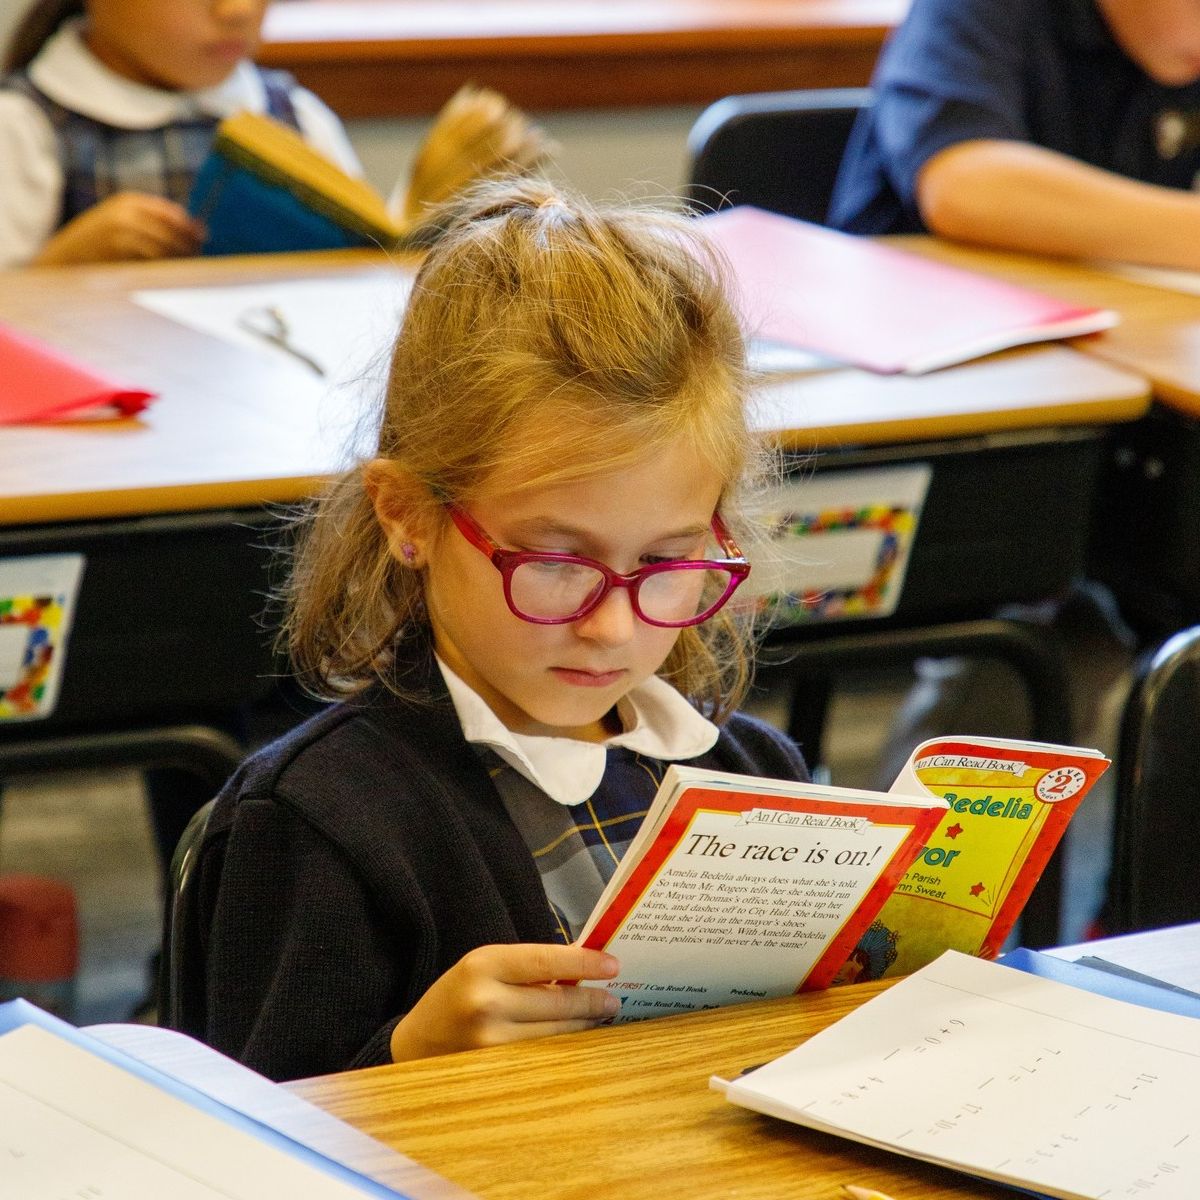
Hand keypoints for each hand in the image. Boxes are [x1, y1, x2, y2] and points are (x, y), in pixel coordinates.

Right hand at [34, 192, 205, 264]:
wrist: (65, 257)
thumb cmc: (99, 244)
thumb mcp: (122, 223)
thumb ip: (154, 224)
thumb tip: (199, 230)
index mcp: (128, 201)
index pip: (171, 212)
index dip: (189, 226)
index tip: (202, 238)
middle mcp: (126, 211)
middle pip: (172, 229)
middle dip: (188, 244)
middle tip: (197, 256)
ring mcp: (121, 229)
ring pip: (165, 245)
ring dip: (179, 258)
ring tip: (186, 267)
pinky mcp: (119, 248)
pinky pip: (152, 258)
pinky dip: (164, 266)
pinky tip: (168, 273)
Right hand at [389, 942, 620, 1061]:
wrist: (413, 1045)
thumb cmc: (456, 998)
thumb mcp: (484, 968)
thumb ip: (527, 969)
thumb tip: (582, 973)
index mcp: (483, 965)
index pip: (546, 960)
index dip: (584, 963)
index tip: (612, 965)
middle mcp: (486, 1002)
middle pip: (557, 1001)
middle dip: (591, 1001)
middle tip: (613, 1000)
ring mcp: (490, 1042)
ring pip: (555, 1033)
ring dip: (582, 1026)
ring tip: (599, 1018)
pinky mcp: (494, 1072)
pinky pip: (542, 1058)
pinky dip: (562, 1047)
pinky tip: (574, 1040)